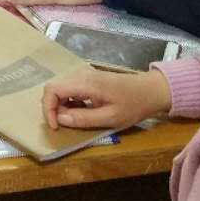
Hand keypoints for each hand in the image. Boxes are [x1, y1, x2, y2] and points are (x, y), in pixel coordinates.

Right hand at [42, 65, 171, 129]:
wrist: (151, 90)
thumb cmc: (134, 105)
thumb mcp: (110, 118)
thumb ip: (83, 119)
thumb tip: (59, 119)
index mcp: (85, 83)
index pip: (52, 90)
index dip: (48, 109)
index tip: (56, 126)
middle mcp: (81, 75)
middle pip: (53, 87)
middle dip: (53, 108)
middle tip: (63, 124)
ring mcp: (85, 75)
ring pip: (61, 88)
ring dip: (61, 105)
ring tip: (74, 120)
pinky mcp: (89, 79)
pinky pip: (70, 89)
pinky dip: (69, 102)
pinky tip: (81, 112)